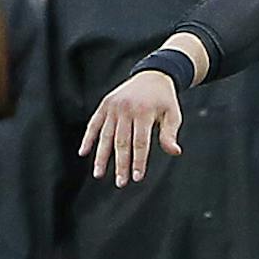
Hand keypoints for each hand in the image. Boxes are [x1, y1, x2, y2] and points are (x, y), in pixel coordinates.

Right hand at [79, 69, 182, 185]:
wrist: (152, 75)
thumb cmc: (164, 100)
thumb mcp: (173, 114)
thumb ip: (170, 133)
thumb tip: (175, 152)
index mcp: (144, 112)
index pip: (140, 142)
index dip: (138, 161)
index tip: (136, 178)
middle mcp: (126, 109)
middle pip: (122, 142)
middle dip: (121, 164)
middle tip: (120, 183)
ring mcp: (113, 107)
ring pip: (106, 136)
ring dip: (101, 157)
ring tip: (99, 174)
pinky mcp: (105, 105)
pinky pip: (94, 124)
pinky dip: (88, 138)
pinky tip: (83, 153)